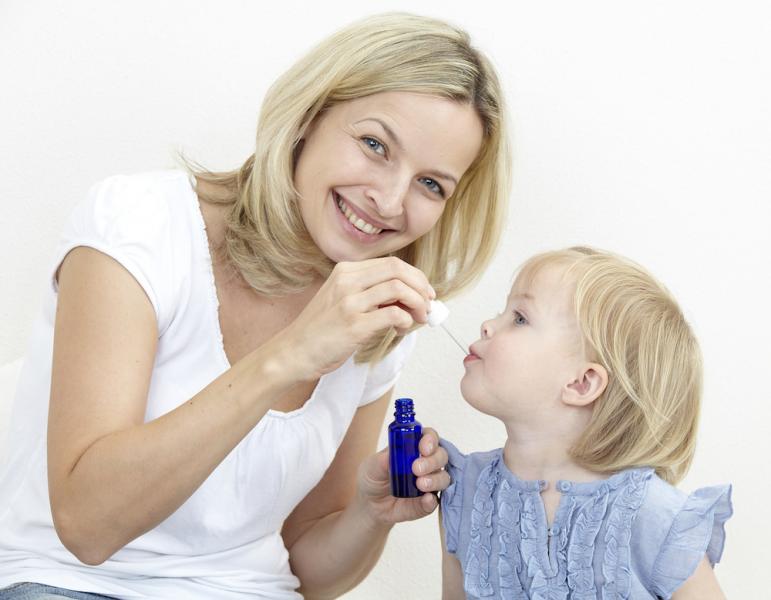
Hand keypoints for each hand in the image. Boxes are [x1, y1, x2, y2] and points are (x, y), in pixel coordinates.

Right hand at [275, 257, 435, 380]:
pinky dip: (406, 320)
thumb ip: (370, 293)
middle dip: (421, 286)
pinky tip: (402, 329)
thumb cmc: (321, 330)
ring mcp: (349, 302)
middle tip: (429, 303)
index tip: (425, 291)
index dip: (415, 276)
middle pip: (398, 270)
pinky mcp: (354, 325)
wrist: (294, 352)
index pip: (391, 263)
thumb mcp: (342, 299)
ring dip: (417, 304)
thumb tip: (409, 295)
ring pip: (398, 289)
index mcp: (345, 271)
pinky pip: (393, 314)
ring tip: (419, 318)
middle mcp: (347, 281)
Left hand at [356, 427, 449, 524]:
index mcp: (414, 447)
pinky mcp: (427, 502)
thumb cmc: (373, 478)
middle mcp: (426, 463)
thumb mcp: (372, 466)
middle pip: (441, 455)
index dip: (430, 439)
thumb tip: (393, 454)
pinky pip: (436, 500)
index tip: (423, 448)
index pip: (430, 437)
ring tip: (420, 484)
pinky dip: (432, 500)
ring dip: (435, 479)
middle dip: (432, 460)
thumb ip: (383, 460)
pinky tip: (426, 500)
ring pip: (444, 477)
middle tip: (417, 468)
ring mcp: (429, 482)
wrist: (369, 505)